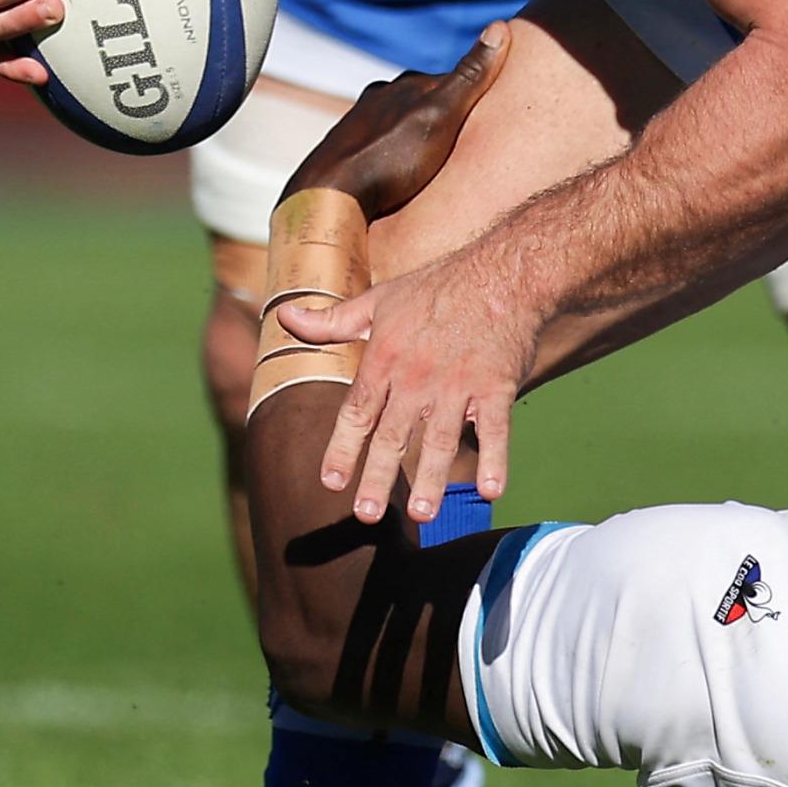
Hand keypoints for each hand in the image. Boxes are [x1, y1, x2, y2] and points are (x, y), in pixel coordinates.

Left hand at [278, 238, 540, 519]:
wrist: (503, 272)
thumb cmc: (439, 285)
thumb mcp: (379, 299)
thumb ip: (333, 320)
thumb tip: (284, 317)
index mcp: (385, 358)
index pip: (356, 413)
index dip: (342, 449)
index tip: (330, 482)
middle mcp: (418, 378)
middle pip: (392, 437)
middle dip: (378, 478)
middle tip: (367, 514)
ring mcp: (459, 385)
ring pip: (440, 441)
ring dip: (432, 480)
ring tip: (424, 514)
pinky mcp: (497, 387)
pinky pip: (495, 431)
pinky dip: (494, 461)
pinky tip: (489, 491)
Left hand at [282, 23, 513, 218]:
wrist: (329, 197)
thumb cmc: (391, 159)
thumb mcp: (442, 115)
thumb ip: (470, 76)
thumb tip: (500, 25)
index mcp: (405, 87)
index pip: (447, 81)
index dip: (469, 95)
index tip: (486, 109)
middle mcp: (378, 100)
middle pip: (418, 101)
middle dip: (437, 114)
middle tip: (460, 138)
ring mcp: (357, 126)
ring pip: (394, 124)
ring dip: (410, 136)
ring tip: (428, 160)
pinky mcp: (342, 154)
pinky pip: (376, 148)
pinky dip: (389, 155)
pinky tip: (394, 174)